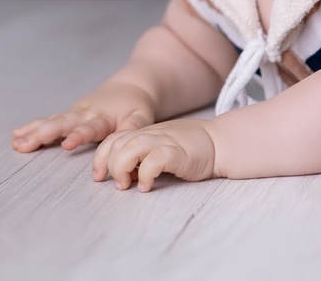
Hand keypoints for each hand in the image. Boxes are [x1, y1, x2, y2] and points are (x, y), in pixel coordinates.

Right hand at [11, 82, 156, 152]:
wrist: (133, 84)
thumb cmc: (138, 106)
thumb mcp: (141, 118)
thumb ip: (131, 133)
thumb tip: (123, 154)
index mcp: (103, 117)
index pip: (89, 128)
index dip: (78, 135)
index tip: (66, 145)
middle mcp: (85, 113)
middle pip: (62, 123)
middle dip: (44, 134)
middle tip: (26, 144)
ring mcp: (75, 113)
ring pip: (53, 121)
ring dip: (34, 131)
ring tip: (17, 143)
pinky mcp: (69, 114)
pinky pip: (50, 120)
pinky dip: (33, 126)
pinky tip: (17, 135)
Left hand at [92, 119, 216, 191]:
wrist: (221, 143)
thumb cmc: (192, 149)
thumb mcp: (162, 148)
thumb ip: (142, 157)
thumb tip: (124, 176)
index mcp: (146, 134)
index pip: (113, 139)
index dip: (100, 158)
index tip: (99, 176)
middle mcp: (152, 135)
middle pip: (117, 144)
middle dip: (109, 166)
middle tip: (120, 184)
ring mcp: (165, 142)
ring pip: (131, 148)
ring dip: (122, 168)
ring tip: (127, 185)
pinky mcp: (179, 153)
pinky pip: (155, 160)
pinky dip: (145, 174)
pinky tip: (147, 186)